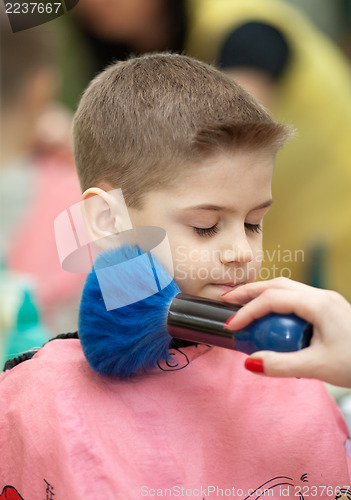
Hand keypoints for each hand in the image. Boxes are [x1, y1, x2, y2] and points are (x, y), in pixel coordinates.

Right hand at [222, 278, 350, 387]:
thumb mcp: (317, 367)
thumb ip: (281, 365)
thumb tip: (249, 362)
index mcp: (318, 304)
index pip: (273, 299)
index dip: (247, 311)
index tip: (231, 326)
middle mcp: (320, 296)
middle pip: (277, 284)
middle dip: (249, 292)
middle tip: (226, 301)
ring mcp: (325, 300)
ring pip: (286, 288)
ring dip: (261, 294)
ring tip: (241, 305)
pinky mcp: (327, 309)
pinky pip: (294, 298)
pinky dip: (275, 302)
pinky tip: (267, 316)